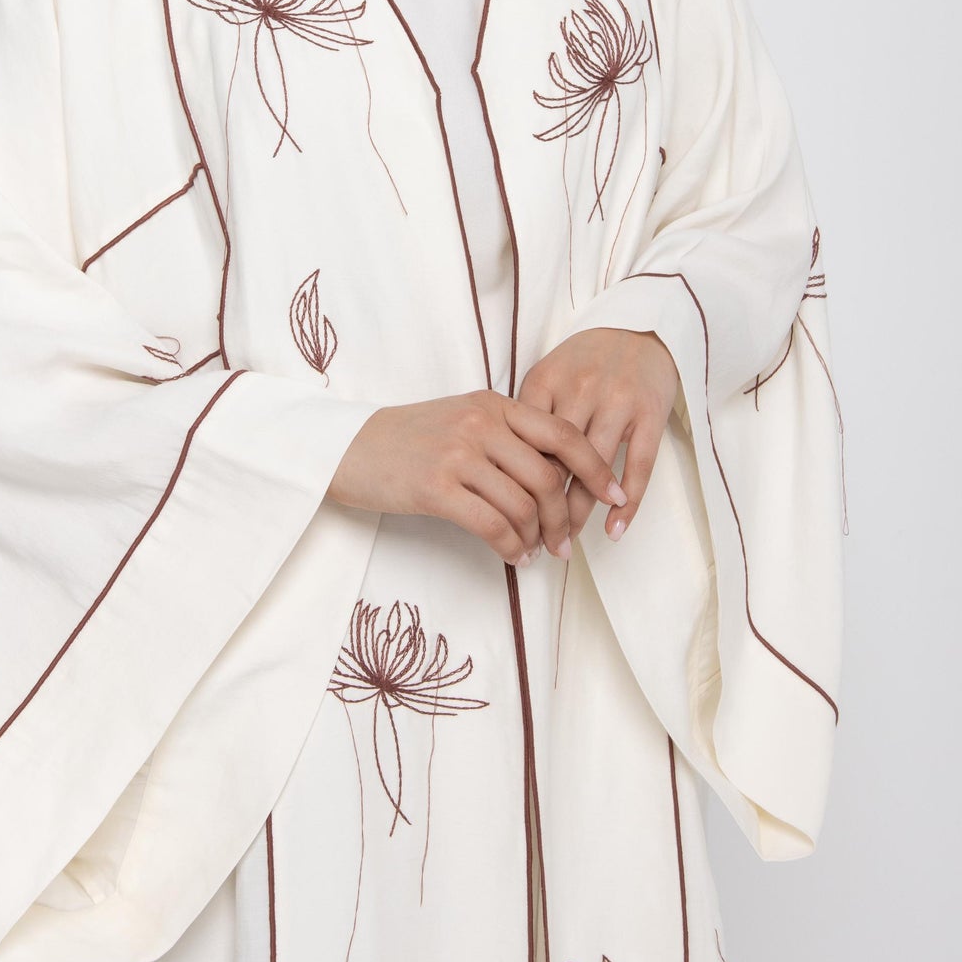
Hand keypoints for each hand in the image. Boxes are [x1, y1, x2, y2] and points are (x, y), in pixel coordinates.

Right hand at [325, 387, 629, 565]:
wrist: (346, 446)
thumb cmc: (406, 440)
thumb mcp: (460, 420)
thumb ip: (504, 438)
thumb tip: (551, 479)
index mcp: (493, 404)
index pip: (561, 435)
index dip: (595, 468)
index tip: (615, 496)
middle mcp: (481, 423)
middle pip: (547, 477)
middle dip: (564, 518)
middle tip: (566, 545)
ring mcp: (458, 453)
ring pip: (522, 505)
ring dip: (536, 537)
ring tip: (535, 552)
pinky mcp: (437, 487)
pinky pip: (492, 524)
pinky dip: (510, 546)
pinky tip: (512, 557)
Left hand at [515, 329, 680, 542]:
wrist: (640, 328)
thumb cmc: (584, 360)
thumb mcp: (548, 375)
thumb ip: (526, 415)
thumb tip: (503, 469)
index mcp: (546, 381)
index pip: (523, 442)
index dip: (513, 484)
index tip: (506, 516)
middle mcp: (580, 391)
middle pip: (556, 461)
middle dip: (543, 508)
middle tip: (533, 542)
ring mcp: (618, 402)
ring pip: (593, 469)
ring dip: (580, 512)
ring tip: (566, 543)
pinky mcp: (650, 414)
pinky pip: (639, 466)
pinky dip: (627, 502)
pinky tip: (615, 528)